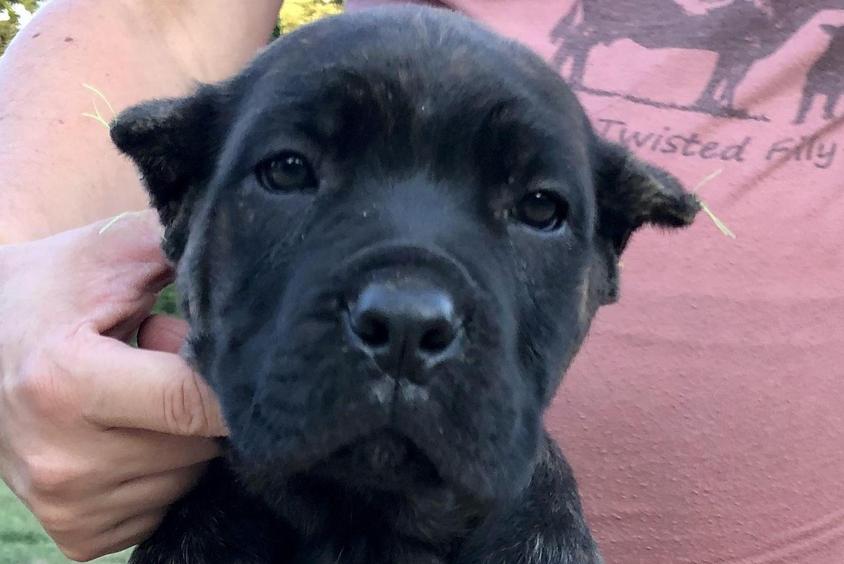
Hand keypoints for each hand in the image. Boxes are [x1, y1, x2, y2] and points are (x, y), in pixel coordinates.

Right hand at [0, 211, 226, 560]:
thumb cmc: (53, 290)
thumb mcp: (110, 252)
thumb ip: (177, 244)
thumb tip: (255, 258)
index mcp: (64, 383)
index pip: (192, 402)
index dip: (236, 379)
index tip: (254, 358)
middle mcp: (59, 459)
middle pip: (199, 444)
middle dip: (205, 400)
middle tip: (165, 360)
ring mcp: (65, 504)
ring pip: (189, 477)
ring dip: (185, 436)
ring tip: (142, 393)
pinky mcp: (76, 532)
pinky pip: (166, 506)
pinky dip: (165, 472)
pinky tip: (130, 434)